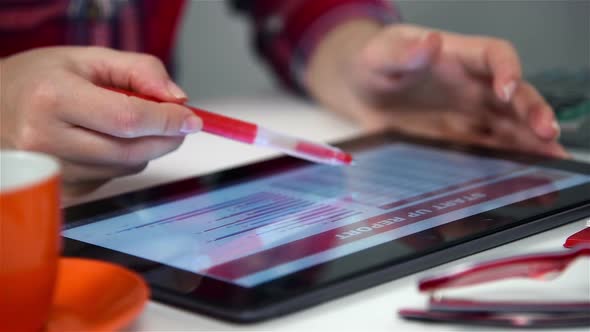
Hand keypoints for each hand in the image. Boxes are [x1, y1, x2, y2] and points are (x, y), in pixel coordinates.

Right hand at [0, 47, 201, 197]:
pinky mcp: (60, 191)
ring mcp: (51, 172)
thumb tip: (178, 99)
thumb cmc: (40, 79)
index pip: (127, 119)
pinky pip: (112, 180)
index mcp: (52, 99)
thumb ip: (139, 71)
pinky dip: (122, 161)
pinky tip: (101, 141)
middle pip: (131, 152)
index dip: (167, 121)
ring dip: (144, 149)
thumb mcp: (88, 58)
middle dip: (166, 138)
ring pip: (126, 168)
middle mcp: (46, 140)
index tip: (192, 119)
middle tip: (177, 122)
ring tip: (123, 123)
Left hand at [305, 21, 566, 157]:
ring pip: (506, 123)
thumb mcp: (379, 54)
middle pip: (511, 93)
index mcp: (455, 56)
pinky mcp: (454, 135)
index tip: (506, 89)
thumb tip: (430, 43)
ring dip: (529, 138)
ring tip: (550, 157)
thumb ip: (402, 52)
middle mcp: (468, 84)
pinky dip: (505, 156)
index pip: (493, 55)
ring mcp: (464, 111)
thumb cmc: (371, 62)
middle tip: (545, 132)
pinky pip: (485, 145)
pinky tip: (523, 168)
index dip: (507, 69)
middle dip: (531, 111)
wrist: (357, 89)